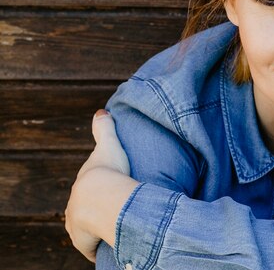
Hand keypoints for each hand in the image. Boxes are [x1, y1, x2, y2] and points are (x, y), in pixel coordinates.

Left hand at [65, 110, 135, 261]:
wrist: (102, 199)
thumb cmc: (108, 171)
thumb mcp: (108, 145)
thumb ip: (104, 129)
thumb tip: (101, 111)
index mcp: (81, 187)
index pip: (87, 190)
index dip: (98, 190)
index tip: (109, 192)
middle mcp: (74, 207)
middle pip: (84, 211)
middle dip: (96, 212)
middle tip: (115, 211)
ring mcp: (77, 226)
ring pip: (86, 229)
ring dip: (97, 230)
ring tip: (115, 229)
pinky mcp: (83, 242)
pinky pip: (92, 246)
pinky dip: (99, 245)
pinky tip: (110, 243)